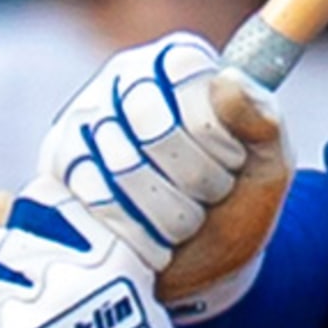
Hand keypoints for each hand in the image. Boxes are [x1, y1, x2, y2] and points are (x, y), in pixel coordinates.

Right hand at [39, 33, 290, 320]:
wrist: (204, 265)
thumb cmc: (239, 201)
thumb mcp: (270, 163)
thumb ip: (262, 121)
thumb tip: (227, 82)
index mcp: (180, 62)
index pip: (188, 79)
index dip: (217, 134)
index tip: (235, 159)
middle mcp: (124, 78)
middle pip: (154, 127)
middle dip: (199, 178)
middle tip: (212, 194)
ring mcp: (82, 119)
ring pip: (124, 168)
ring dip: (174, 213)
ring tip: (187, 218)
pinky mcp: (57, 166)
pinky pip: (96, 201)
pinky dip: (141, 233)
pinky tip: (154, 236)